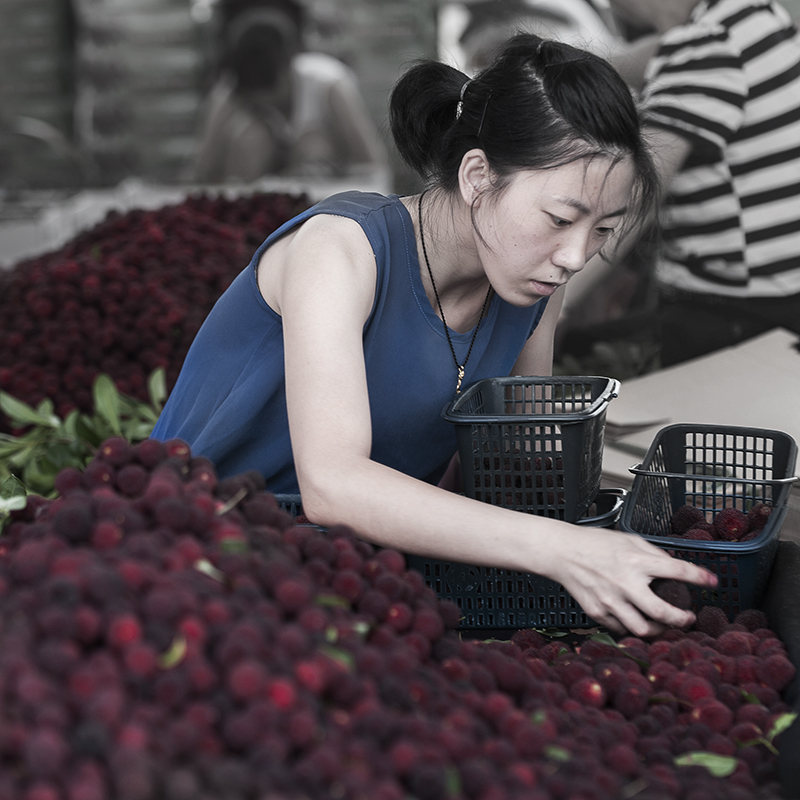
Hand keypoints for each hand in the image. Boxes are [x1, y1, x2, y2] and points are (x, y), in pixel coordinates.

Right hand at [548, 527, 717, 636]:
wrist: (562, 552)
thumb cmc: (595, 543)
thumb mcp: (628, 539)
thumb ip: (652, 553)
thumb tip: (674, 568)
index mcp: (635, 560)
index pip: (677, 570)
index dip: (699, 577)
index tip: (712, 582)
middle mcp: (624, 582)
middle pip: (662, 612)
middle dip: (682, 620)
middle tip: (688, 618)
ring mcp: (609, 600)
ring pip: (642, 629)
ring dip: (659, 630)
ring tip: (664, 625)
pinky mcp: (597, 611)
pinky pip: (621, 628)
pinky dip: (632, 627)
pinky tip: (637, 620)